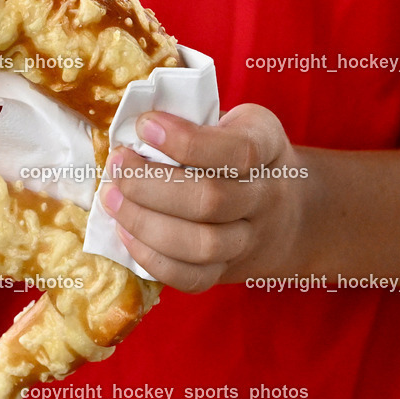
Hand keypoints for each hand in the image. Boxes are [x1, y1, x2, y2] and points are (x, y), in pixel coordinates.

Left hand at [100, 104, 307, 292]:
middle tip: (116, 165)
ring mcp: (249, 240)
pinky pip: (192, 278)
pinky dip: (152, 258)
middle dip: (150, 184)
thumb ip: (193, 120)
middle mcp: (265, 196)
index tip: (144, 125)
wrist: (288, 212)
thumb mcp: (233, 123)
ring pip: (201, 244)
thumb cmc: (239, 154)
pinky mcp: (227, 271)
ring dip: (144, 222)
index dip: (186, 141)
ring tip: (111, 199)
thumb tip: (130, 125)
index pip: (237, 150)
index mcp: (267, 146)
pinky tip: (125, 232)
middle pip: (210, 200)